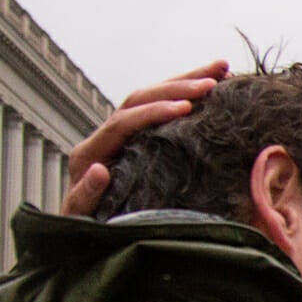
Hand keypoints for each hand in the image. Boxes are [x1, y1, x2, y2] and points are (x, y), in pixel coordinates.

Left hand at [62, 60, 228, 217]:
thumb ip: (86, 195)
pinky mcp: (137, 139)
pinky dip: (184, 95)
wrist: (84, 233)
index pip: (124, 122)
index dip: (154, 112)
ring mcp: (121, 135)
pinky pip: (159, 109)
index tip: (186, 108)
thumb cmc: (87, 227)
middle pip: (138, 99)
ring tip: (220, 68)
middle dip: (175, 87)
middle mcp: (105, 137)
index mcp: (91, 152)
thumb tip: (99, 170)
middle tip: (211, 82)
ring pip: (151, 97)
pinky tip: (211, 86)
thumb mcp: (82, 217)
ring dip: (185, 80)